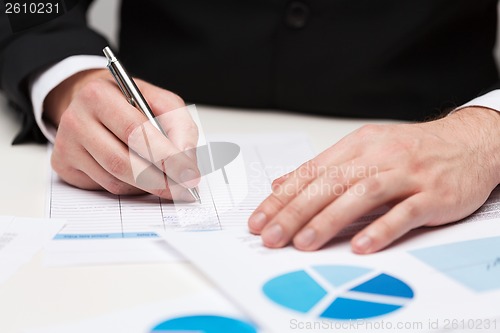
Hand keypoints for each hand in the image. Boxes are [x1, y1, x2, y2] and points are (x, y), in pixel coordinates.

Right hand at [44, 69, 199, 199]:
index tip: (189, 174)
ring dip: (147, 186)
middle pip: (123, 162)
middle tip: (183, 189)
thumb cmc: (130, 103)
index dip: (166, 157)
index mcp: (99, 96)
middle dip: (160, 180)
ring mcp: (67, 146)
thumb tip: (187, 161)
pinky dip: (130, 187)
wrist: (94, 103)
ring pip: (115, 180)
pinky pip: (105, 187)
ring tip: (166, 180)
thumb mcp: (161, 102)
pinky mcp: (65, 166)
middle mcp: (77, 120)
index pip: (136, 133)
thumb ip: (180, 127)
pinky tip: (139, 176)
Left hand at [248, 107, 499, 252]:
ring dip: (329, 220)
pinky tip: (360, 246)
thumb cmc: (412, 150)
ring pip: (361, 195)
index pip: (310, 172)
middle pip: (329, 184)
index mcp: (357, 145)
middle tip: (271, 236)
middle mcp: (378, 156)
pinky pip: (404, 212)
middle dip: (295, 212)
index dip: (282, 198)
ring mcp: (406, 174)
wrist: (469, 142)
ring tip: (304, 243)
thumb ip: (323, 168)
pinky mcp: (433, 194)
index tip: (259, 220)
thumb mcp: (364, 149)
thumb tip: (282, 183)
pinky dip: (381, 228)